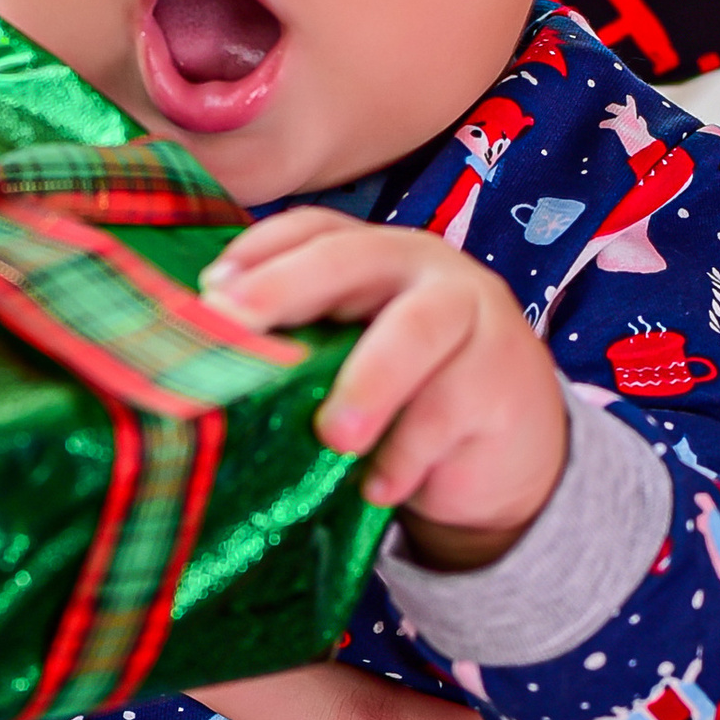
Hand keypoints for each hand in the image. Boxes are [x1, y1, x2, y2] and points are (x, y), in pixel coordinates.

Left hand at [200, 214, 567, 564]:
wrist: (511, 448)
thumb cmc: (411, 398)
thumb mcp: (355, 363)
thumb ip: (305, 349)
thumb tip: (208, 369)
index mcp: (379, 257)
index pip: (314, 231)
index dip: (259, 252)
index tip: (209, 291)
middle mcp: (426, 271)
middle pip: (354, 260)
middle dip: (287, 286)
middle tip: (235, 321)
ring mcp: (474, 319)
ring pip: (416, 331)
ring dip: (367, 383)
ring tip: (334, 436)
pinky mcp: (503, 382)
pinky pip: (447, 413)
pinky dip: (405, 457)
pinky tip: (377, 488)